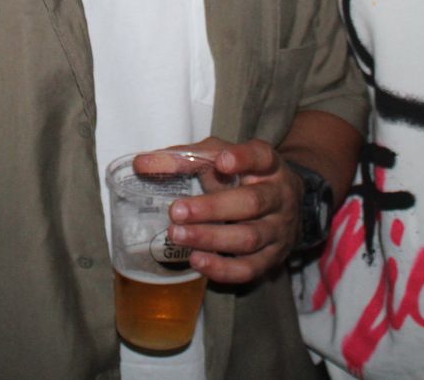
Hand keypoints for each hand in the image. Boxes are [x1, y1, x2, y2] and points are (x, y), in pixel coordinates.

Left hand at [156, 138, 301, 283]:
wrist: (282, 206)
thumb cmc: (243, 176)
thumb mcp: (219, 157)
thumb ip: (184, 158)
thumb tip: (141, 163)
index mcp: (268, 165)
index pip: (261, 156)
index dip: (243, 159)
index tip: (221, 161)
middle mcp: (280, 197)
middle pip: (252, 203)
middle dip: (212, 208)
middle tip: (176, 211)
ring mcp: (279, 230)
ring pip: (248, 237)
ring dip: (210, 238)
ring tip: (176, 235)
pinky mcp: (272, 258)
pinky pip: (249, 268)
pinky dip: (222, 268)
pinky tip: (196, 260)